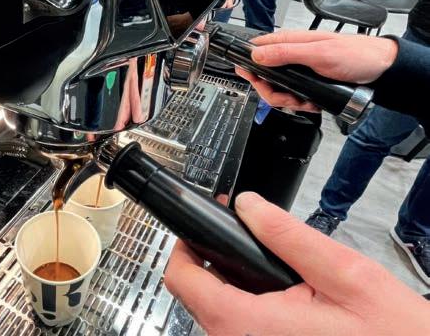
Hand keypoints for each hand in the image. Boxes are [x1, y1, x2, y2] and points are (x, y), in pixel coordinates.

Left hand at [164, 192, 429, 335]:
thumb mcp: (346, 275)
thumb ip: (288, 236)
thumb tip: (249, 206)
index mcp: (251, 325)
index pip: (182, 280)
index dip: (183, 246)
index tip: (195, 227)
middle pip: (194, 296)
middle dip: (208, 261)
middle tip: (237, 235)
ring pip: (213, 314)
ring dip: (228, 284)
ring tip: (260, 262)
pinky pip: (236, 329)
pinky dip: (244, 306)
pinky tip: (275, 294)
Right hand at [234, 30, 397, 111]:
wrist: (380, 70)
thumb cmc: (355, 55)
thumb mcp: (318, 54)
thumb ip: (285, 53)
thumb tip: (256, 54)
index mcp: (289, 42)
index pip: (256, 51)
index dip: (250, 67)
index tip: (254, 80)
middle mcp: (291, 55)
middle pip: (264, 77)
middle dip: (273, 92)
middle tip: (288, 98)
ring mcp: (299, 70)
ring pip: (277, 90)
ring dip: (287, 100)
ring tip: (303, 101)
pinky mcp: (307, 82)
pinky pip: (292, 96)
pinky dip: (299, 103)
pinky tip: (310, 102)